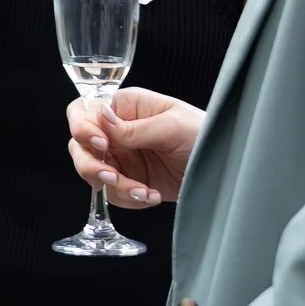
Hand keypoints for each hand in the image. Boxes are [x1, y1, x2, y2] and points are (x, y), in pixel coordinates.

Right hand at [68, 84, 203, 208]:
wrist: (225, 167)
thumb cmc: (204, 134)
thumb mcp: (172, 126)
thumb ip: (134, 127)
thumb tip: (102, 118)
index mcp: (125, 107)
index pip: (84, 111)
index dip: (83, 129)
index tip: (101, 145)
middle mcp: (117, 131)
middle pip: (80, 146)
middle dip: (92, 165)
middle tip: (112, 177)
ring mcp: (122, 157)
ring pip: (94, 174)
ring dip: (117, 188)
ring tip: (144, 191)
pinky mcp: (130, 181)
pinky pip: (113, 194)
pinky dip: (129, 199)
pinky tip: (152, 195)